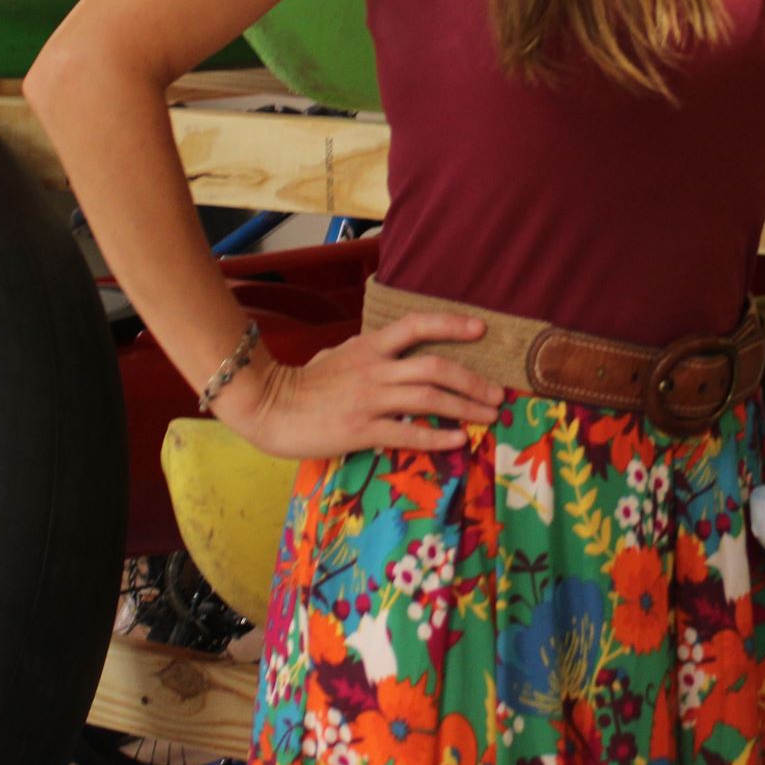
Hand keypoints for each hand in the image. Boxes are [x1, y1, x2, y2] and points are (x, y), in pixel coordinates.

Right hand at [217, 311, 508, 458]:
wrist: (267, 406)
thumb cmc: (301, 384)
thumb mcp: (337, 356)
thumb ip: (366, 355)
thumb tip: (387, 355)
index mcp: (369, 347)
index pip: (417, 326)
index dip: (452, 325)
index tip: (481, 329)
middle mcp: (375, 369)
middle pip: (436, 367)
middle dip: (473, 380)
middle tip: (497, 394)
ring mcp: (369, 399)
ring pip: (429, 399)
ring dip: (465, 408)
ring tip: (489, 417)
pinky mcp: (361, 430)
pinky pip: (408, 433)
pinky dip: (437, 436)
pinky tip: (458, 440)